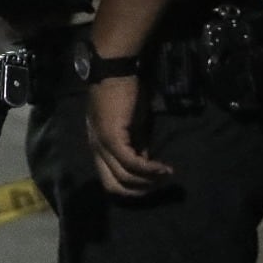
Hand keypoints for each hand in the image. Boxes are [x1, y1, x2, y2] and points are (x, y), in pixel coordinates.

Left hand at [84, 75, 172, 197]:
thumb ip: (136, 144)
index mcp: (98, 147)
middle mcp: (96, 149)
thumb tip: (146, 162)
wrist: (115, 70)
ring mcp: (102, 144)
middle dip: (139, 191)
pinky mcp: (112, 137)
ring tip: (166, 175)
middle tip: (160, 185)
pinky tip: (163, 168)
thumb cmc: (123, 92)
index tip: (152, 184)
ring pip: (124, 178)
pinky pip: (131, 163)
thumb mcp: (132, 125)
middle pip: (114, 186)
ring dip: (148, 181)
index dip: (132, 188)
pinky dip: (148, 169)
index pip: (110, 180)